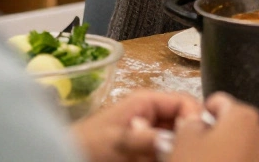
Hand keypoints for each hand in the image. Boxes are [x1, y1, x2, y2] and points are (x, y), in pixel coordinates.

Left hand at [72, 90, 203, 161]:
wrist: (62, 158)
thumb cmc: (85, 146)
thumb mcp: (116, 140)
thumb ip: (145, 137)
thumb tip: (174, 139)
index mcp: (146, 102)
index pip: (184, 102)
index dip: (194, 118)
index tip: (196, 137)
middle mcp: (150, 115)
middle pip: (183, 122)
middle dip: (185, 136)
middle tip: (183, 151)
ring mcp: (148, 133)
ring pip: (176, 139)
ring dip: (176, 148)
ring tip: (170, 155)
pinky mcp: (145, 151)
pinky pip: (164, 152)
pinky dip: (167, 156)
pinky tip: (163, 159)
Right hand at [169, 93, 258, 161]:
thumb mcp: (183, 142)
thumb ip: (190, 123)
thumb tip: (196, 122)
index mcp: (243, 117)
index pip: (221, 102)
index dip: (205, 111)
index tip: (197, 120)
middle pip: (235, 126)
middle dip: (217, 135)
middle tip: (197, 150)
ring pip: (244, 147)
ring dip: (229, 153)